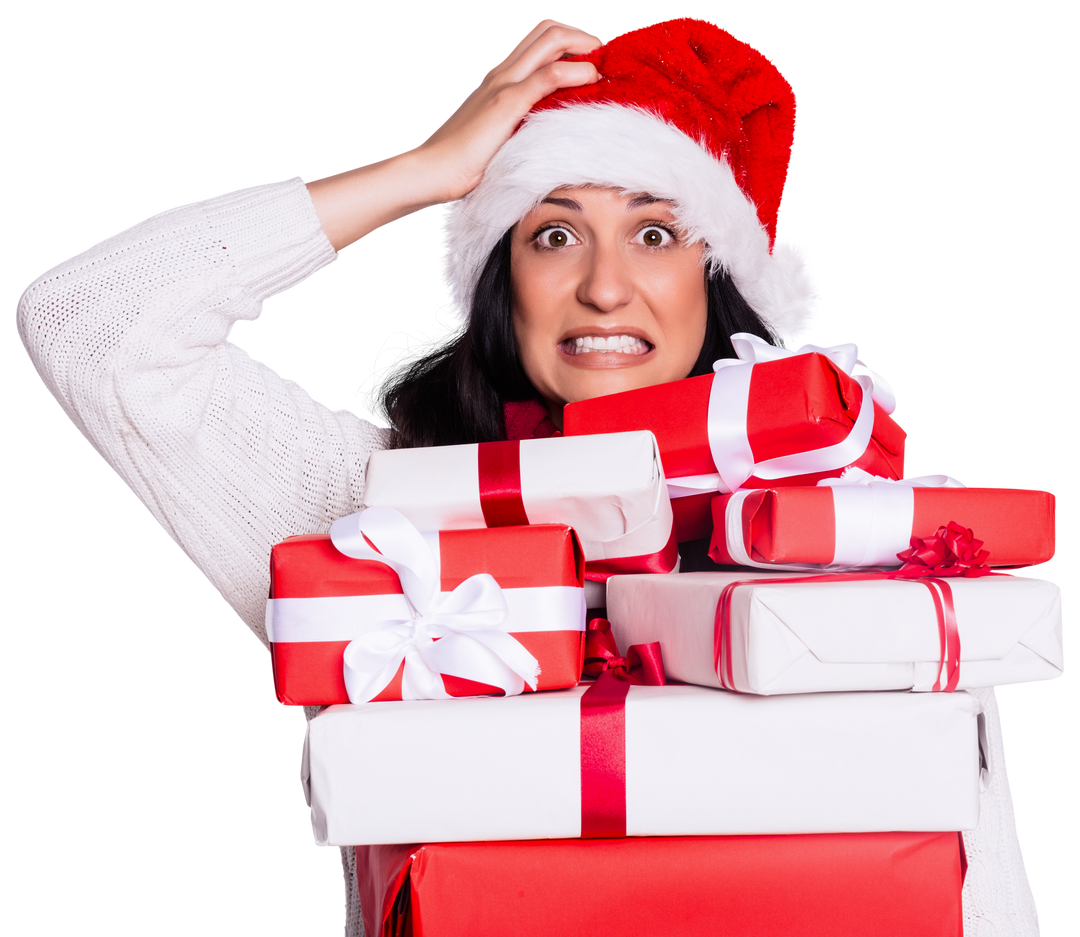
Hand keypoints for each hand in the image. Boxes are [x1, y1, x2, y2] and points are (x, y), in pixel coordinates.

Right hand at [307, 19, 600, 251]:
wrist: (428, 171)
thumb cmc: (457, 163)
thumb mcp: (493, 137)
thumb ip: (515, 128)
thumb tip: (542, 138)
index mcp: (497, 79)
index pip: (538, 41)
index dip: (568, 41)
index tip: (590, 60)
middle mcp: (500, 73)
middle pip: (547, 29)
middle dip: (581, 34)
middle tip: (602, 55)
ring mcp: (502, 84)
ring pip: (550, 40)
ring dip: (583, 44)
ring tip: (602, 64)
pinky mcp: (505, 104)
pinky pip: (547, 76)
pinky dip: (575, 72)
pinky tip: (591, 79)